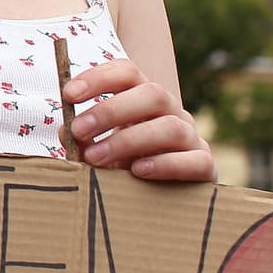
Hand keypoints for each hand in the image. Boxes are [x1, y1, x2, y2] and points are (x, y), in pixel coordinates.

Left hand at [64, 60, 214, 181]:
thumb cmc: (120, 165)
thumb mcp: (97, 149)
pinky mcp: (205, 167)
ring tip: (96, 158)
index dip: (99, 78)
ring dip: (128, 140)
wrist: (159, 199)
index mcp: (143, 98)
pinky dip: (165, 164)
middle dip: (111, 110)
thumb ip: (82, 140)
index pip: (128, 73)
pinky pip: (196, 160)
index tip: (68, 95)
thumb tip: (67, 131)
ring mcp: (191, 137)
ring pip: (171, 127)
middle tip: (79, 130)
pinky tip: (138, 170)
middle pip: (153, 93)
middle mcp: (171, 111)